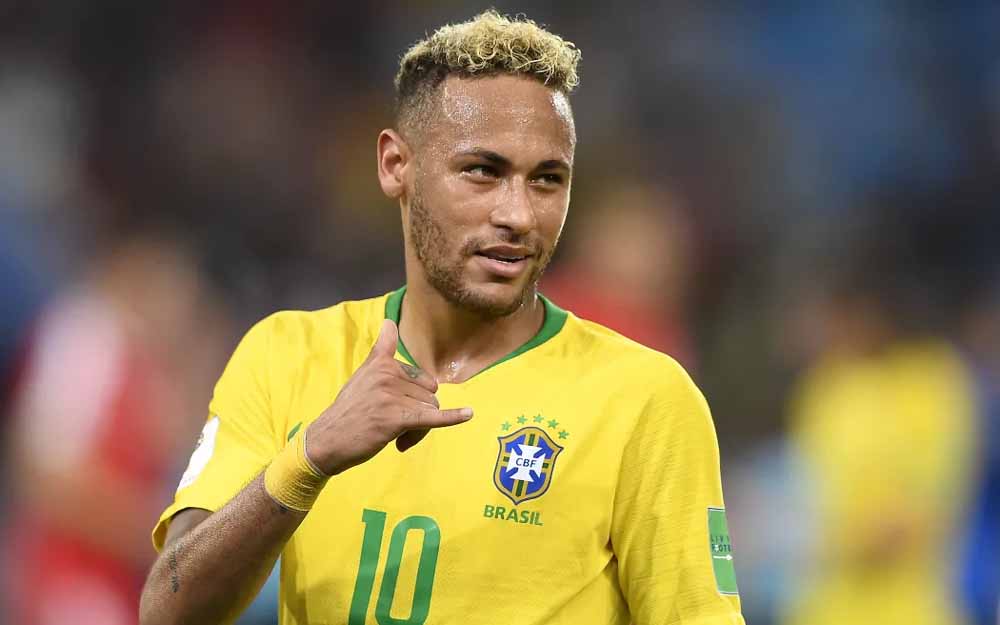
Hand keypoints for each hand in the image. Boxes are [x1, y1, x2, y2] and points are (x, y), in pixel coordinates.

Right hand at [304, 319, 472, 474]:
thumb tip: (389, 321)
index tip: (430, 374)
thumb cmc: (348, 412)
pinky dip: (452, 417)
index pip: (417, 372)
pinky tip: (468, 414)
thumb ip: (380, 352)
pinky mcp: (396, 418)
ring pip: (429, 409)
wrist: (326, 440)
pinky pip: (432, 417)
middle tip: (396, 427)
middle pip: (428, 394)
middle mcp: (387, 374)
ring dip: (419, 428)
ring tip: (396, 436)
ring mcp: (392, 395)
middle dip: (418, 413)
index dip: (419, 386)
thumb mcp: (362, 375)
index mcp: (381, 363)